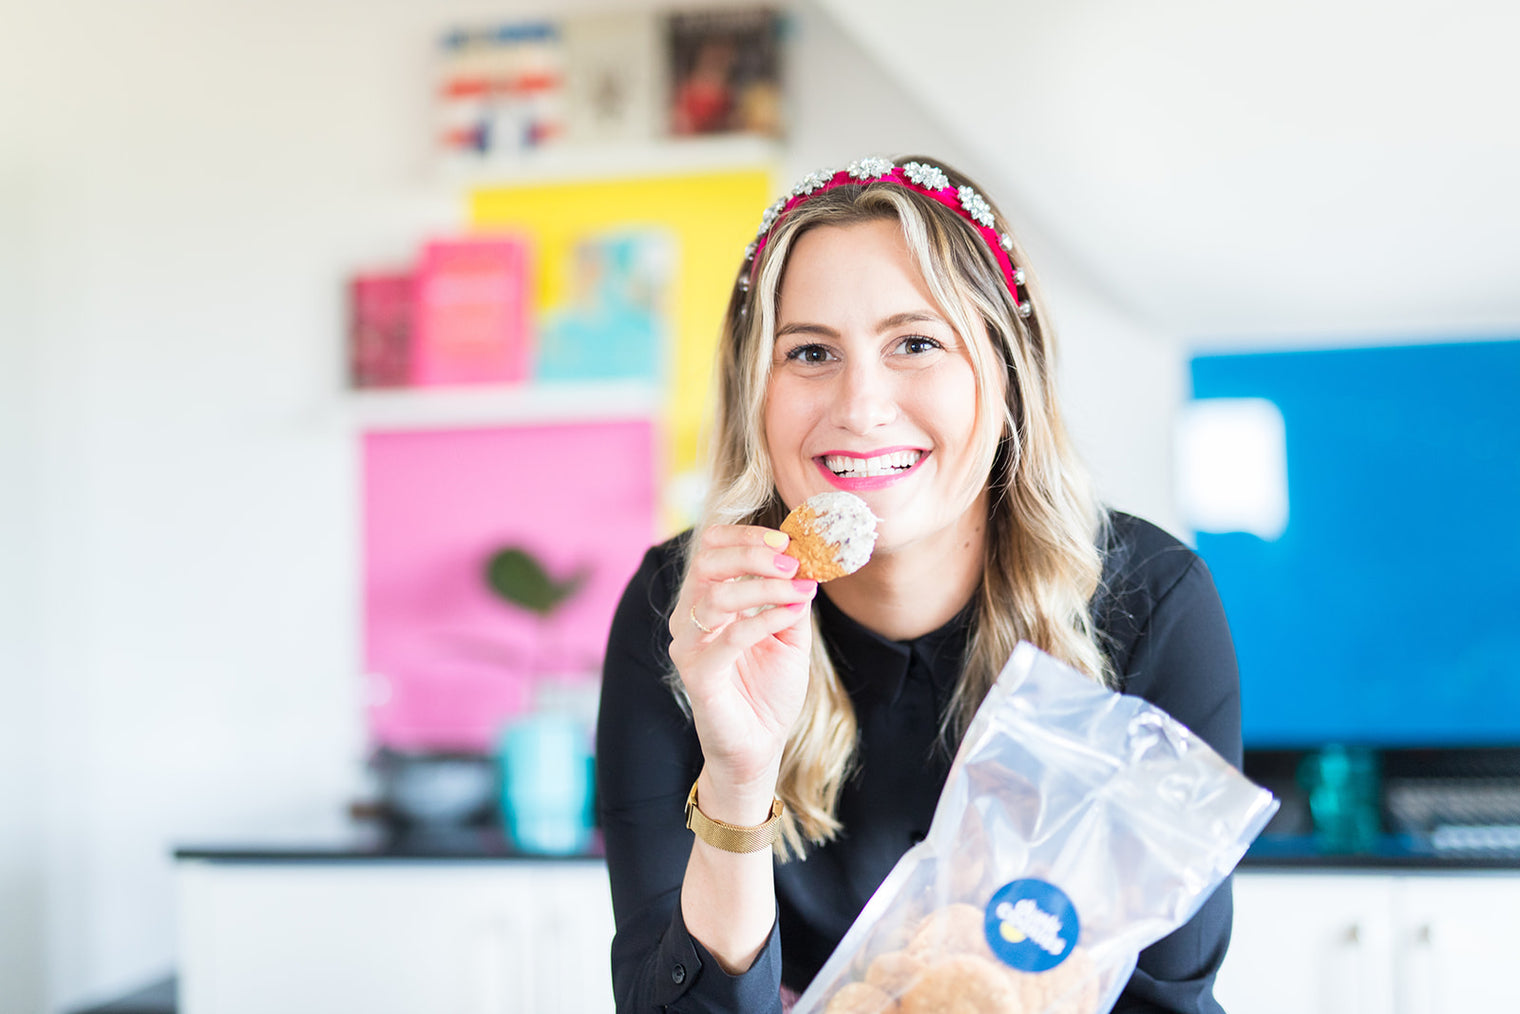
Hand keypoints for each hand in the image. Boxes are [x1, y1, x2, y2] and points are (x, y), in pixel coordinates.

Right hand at [669, 525, 817, 812]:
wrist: (760, 745)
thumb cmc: (769, 690)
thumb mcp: (790, 635)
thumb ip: (792, 598)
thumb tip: (807, 561)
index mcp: (709, 601)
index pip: (712, 548)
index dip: (746, 535)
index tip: (788, 540)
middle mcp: (690, 618)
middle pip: (707, 563)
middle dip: (754, 553)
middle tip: (794, 560)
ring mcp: (690, 646)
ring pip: (716, 596)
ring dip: (763, 585)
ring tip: (798, 588)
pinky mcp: (698, 675)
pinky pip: (729, 637)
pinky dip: (764, 618)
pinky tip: (792, 613)